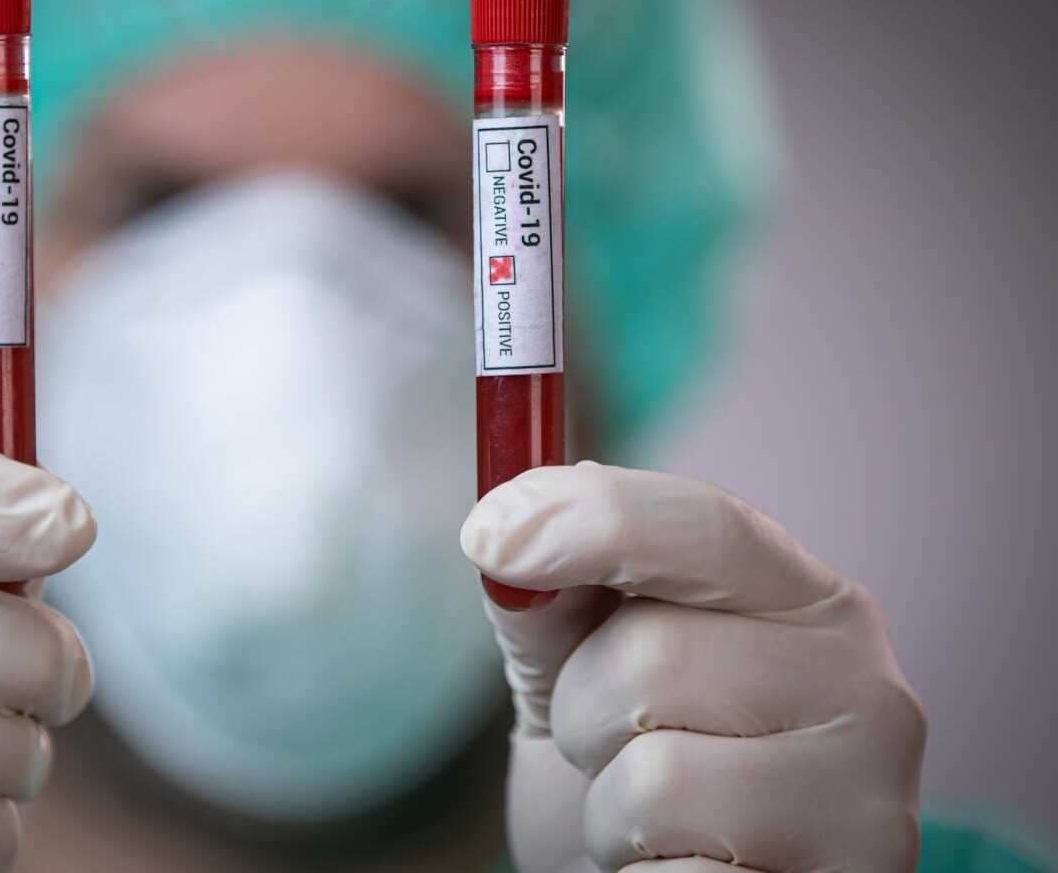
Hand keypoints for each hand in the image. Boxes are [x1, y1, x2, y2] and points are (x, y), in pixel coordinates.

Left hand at [461, 462, 925, 872]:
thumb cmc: (633, 775)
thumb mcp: (580, 673)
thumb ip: (550, 597)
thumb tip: (503, 529)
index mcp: (809, 603)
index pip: (707, 526)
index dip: (593, 519)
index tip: (486, 536)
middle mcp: (867, 691)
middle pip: (654, 655)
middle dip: (585, 713)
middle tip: (614, 751)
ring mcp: (869, 807)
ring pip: (657, 783)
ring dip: (609, 817)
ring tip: (651, 828)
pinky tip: (676, 871)